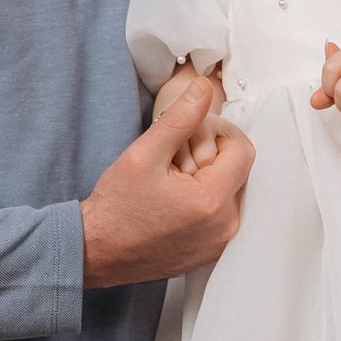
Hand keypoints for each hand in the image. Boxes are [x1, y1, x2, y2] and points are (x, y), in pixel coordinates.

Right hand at [81, 80, 253, 286]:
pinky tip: (175, 203)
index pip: (242, 149)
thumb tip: (204, 88)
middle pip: (238, 171)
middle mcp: (225, 227)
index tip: (190, 137)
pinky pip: (221, 214)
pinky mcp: (212, 252)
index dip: (218, 134)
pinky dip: (205, 202)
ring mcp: (220, 243)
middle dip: (211, 157)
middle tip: (174, 161)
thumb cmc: (117, 206)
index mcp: (212, 201)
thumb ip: (181, 117)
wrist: (98, 251)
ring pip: (229, 191)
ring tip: (173, 183)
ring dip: (208, 179)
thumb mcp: (145, 153)